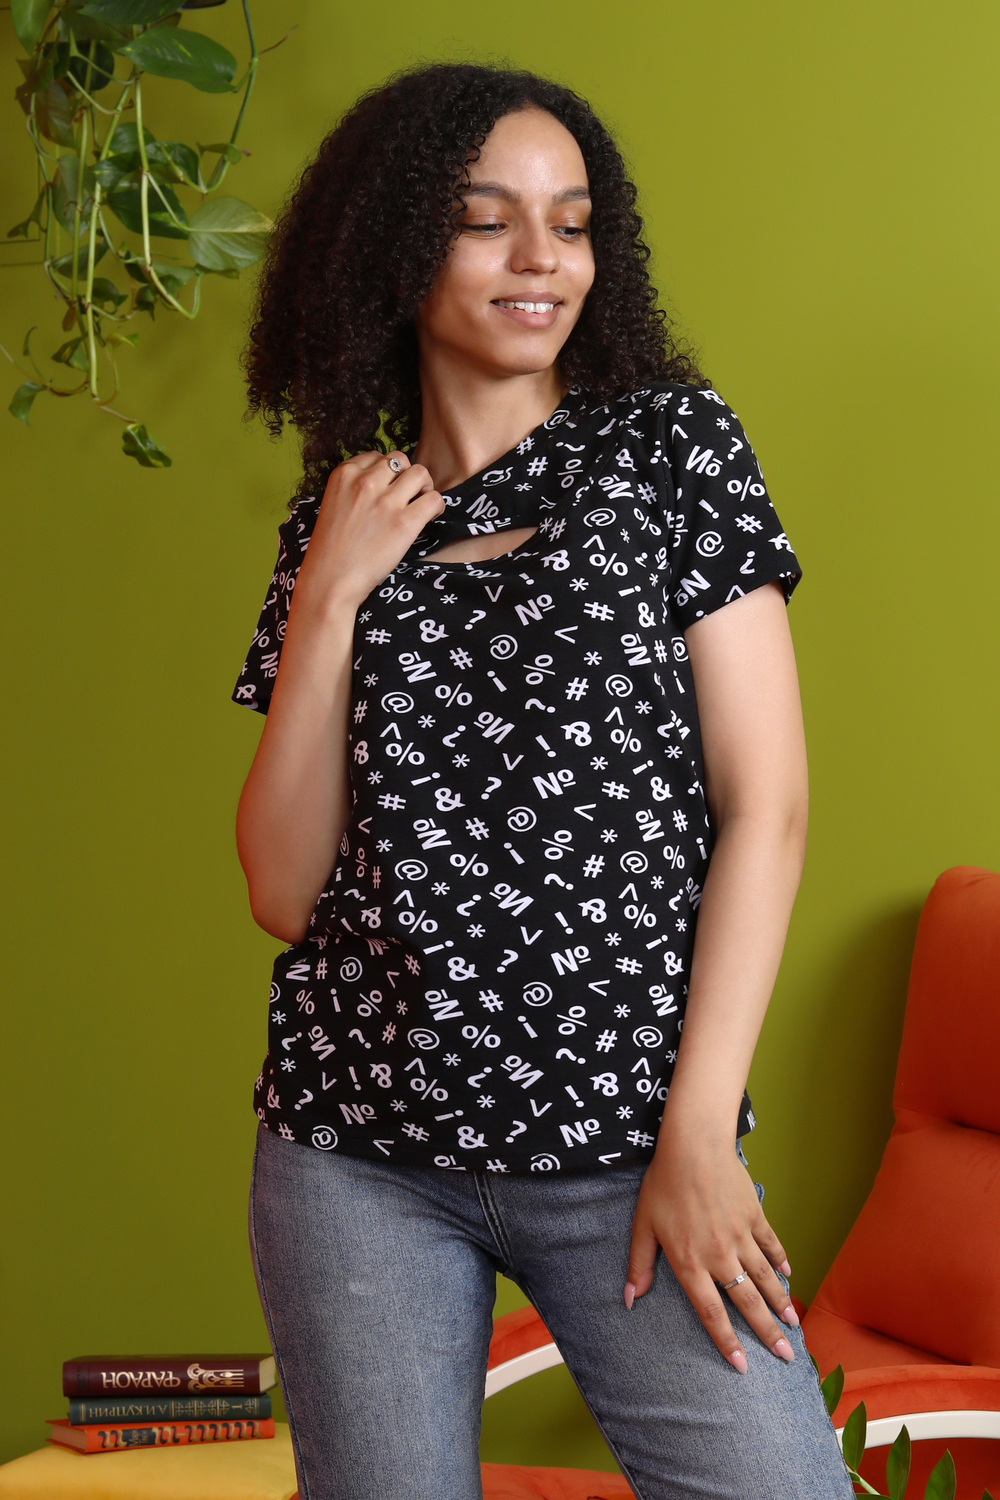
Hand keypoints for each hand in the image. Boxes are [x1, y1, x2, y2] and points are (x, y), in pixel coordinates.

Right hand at [293, 451, 444, 615]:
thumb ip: (354, 488)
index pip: (377, 456)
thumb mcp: (334, 504)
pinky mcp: (404, 522)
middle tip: (408, 496)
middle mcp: (364, 482)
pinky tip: (429, 517)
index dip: (388, 473)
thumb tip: (385, 483)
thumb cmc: (330, 550)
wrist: (329, 580)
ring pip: (420, 474)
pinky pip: (434, 499)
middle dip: (407, 475)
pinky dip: (436, 506)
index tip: (388, 489)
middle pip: (400, 460)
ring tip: (419, 504)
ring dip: (424, 487)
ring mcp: (385, 501)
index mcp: (344, 474)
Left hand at [624, 1133, 798, 1371]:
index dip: (726, 1341)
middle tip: (786, 1356)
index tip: (741, 1366)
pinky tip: (788, 1275)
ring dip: (780, 1303)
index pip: (710, 1312)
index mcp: (690, 1262)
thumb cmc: (663, 1184)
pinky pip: (771, 1244)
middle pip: (747, 1303)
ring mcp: (741, 1236)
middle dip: (767, 1333)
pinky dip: (780, 1261)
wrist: (693, 1146)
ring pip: (764, 1278)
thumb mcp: (643, 1224)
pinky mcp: (755, 1216)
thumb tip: (630, 1299)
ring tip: (794, 1325)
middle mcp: (720, 1256)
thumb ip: (639, 1264)